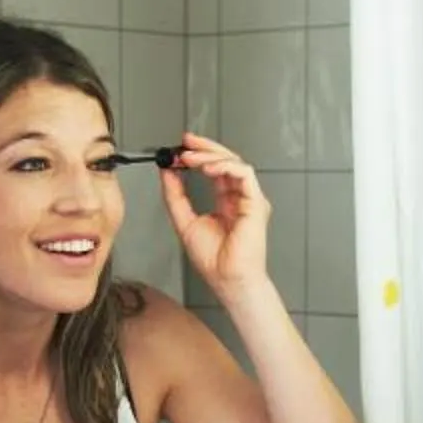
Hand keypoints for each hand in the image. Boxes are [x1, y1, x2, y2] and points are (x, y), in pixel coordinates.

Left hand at [159, 134, 273, 300]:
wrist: (227, 279)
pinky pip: (244, 173)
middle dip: (204, 147)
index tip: (179, 150)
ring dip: (210, 155)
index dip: (198, 155)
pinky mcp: (256, 202)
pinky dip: (225, 166)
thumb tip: (166, 172)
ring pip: (235, 162)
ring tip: (190, 157)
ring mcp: (249, 199)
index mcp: (226, 203)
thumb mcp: (184, 221)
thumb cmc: (214, 261)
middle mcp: (240, 198)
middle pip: (226, 160)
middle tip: (185, 143)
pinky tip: (207, 168)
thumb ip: (175, 195)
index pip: (215, 169)